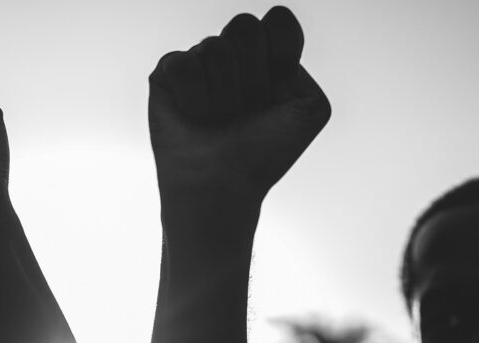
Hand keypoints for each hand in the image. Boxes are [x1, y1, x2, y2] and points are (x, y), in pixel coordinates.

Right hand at [149, 7, 329, 235]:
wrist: (222, 184)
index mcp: (270, 58)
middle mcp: (234, 56)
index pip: (277, 21)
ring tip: (218, 120)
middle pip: (244, 26)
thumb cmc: (263, 153)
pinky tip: (193, 117)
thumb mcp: (312, 110)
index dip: (279, 56)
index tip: (276, 94)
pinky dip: (192, 97)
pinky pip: (182, 63)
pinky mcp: (167, 73)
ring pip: (213, 48)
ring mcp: (199, 62)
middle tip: (245, 110)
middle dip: (251, 76)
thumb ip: (308, 61)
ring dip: (221, 95)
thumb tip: (265, 36)